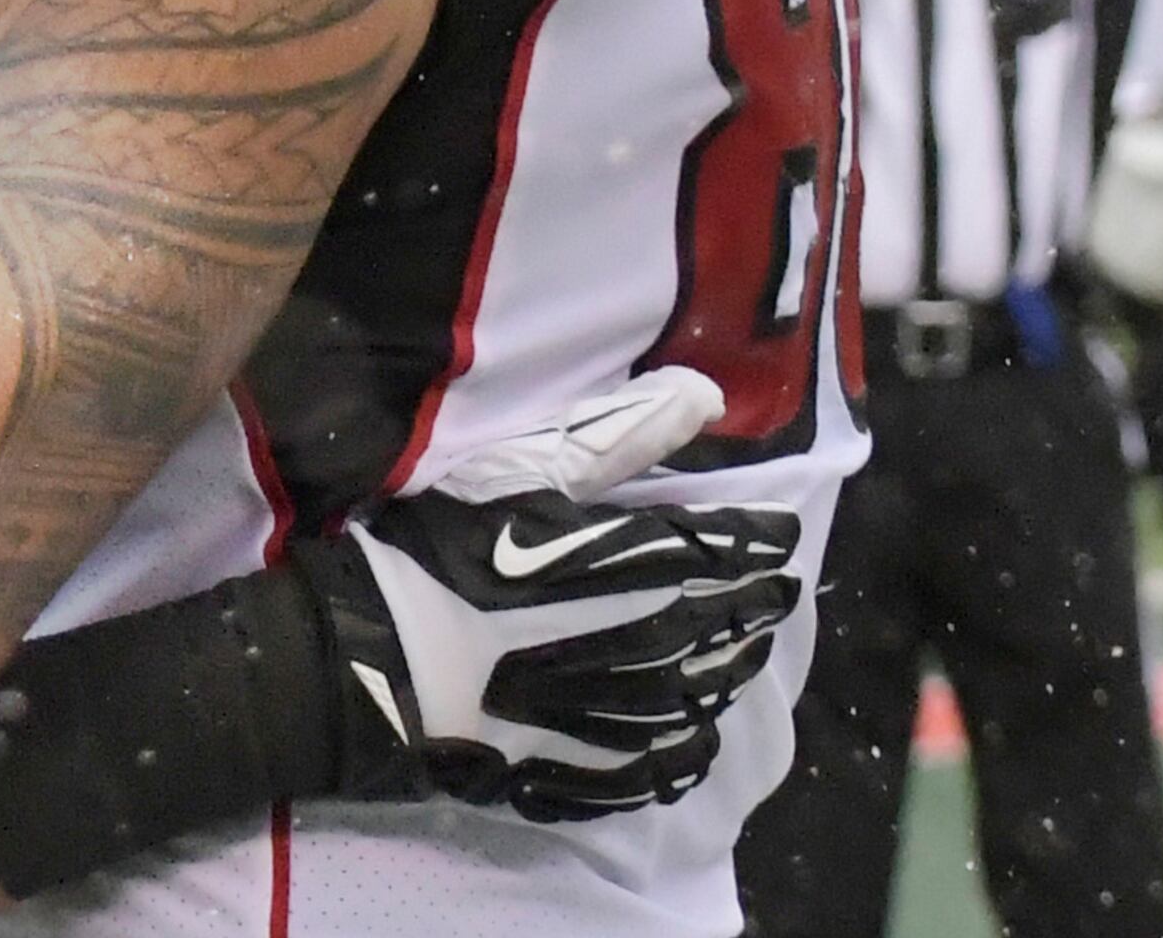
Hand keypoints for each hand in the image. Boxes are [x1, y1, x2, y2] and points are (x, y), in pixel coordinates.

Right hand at [300, 368, 804, 821]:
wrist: (382, 656)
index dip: (762, 539)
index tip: (780, 535)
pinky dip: (688, 747)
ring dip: (731, 671)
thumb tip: (710, 396)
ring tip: (738, 657)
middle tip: (774, 594)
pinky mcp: (596, 765)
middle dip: (757, 604)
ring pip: (709, 694)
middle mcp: (659, 640)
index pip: (734, 546)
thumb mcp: (524, 470)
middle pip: (733, 623)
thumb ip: (621, 433)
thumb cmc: (447, 549)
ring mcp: (631, 713)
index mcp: (647, 562)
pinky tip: (691, 737)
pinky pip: (666, 763)